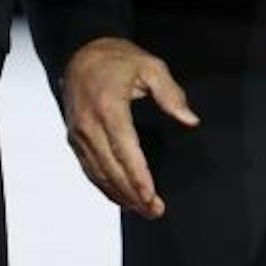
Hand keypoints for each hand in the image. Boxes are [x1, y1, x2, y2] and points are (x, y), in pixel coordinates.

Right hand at [60, 36, 199, 218]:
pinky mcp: (75, 139)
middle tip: (154, 211)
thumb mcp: (151, 66)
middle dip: (132, 193)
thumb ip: (171, 94)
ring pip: (98, 173)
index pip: (124, 150)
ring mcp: (79, 134)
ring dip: (119, 195)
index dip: (138, 176)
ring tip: (142, 211)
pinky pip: (89, 169)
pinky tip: (120, 198)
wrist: (81, 53)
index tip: (150, 196)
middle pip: (111, 168)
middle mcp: (89, 125)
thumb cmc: (118, 60)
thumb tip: (190, 119)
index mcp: (109, 108)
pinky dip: (104, 187)